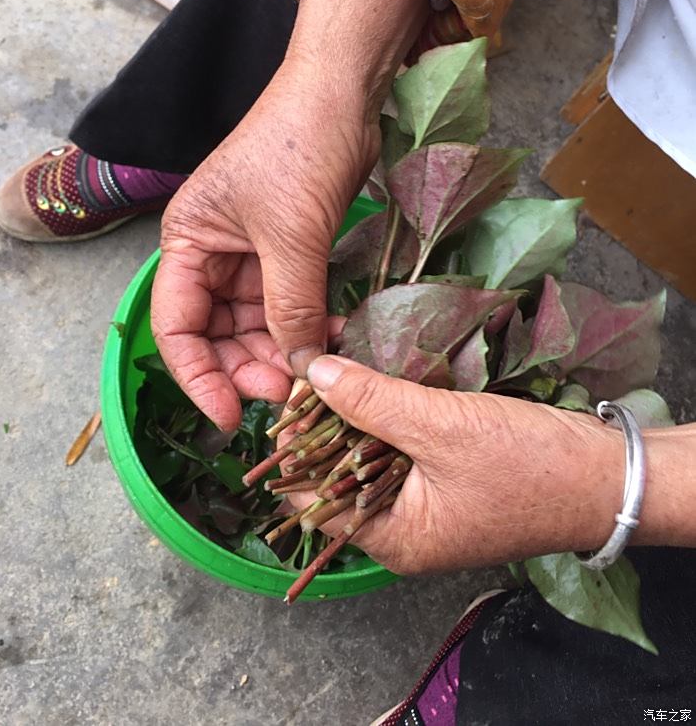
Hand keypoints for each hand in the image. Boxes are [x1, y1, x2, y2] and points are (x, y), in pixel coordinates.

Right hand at [151, 66, 378, 429]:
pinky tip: (334, 336)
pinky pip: (289, 303)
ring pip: (256, 325)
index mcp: (187, 243)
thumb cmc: (299, 148)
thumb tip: (300, 371)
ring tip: (320, 364)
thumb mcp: (291, 237)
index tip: (233, 416)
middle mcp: (211, 253)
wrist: (342, 94)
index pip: (176, 327)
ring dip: (285, 350)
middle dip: (249, 367)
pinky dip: (307, 325)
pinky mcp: (287, 250)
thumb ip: (290, 308)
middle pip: (216, 334)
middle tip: (291, 391)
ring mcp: (250, 253)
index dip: (198, 377)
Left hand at [288, 355, 627, 573]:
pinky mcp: (448, 480)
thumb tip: (311, 372)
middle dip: (326, 420)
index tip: (293, 388)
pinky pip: (402, 449)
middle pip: (338, 475)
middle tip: (318, 365)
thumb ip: (371, 400)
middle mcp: (402, 531)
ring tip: (344, 362)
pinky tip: (383, 377)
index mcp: (392, 539)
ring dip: (359, 412)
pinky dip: (390, 415)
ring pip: (369, 457)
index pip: (313, 498)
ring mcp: (427, 506)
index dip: (294, 444)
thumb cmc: (529, 465)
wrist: (609, 475)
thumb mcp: (442, 427)